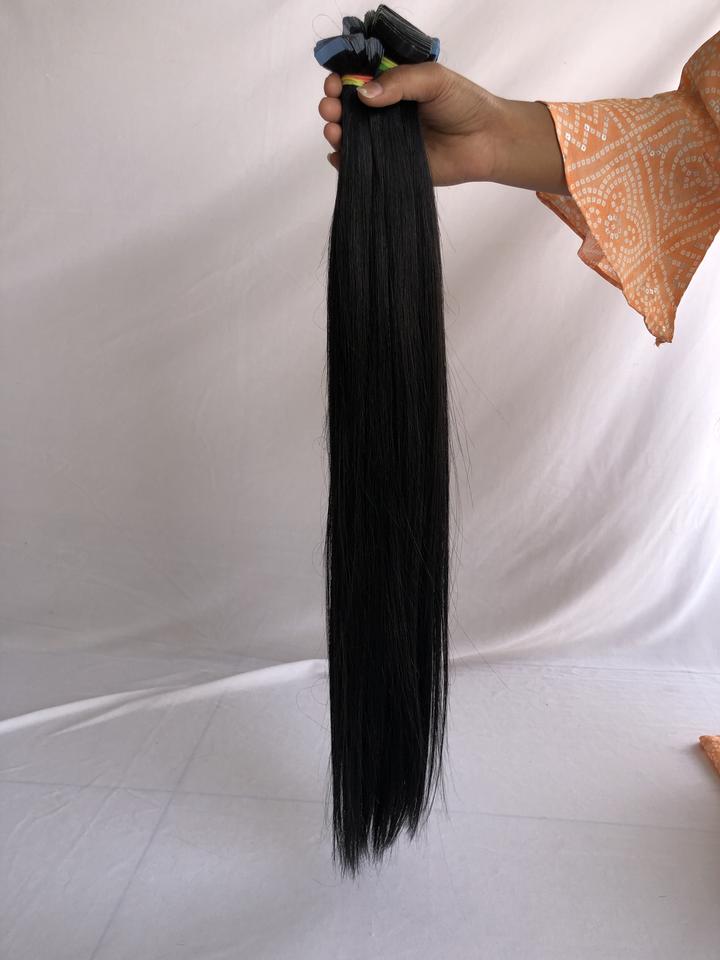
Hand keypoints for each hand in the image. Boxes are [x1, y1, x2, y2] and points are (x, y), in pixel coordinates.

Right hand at [318, 62, 568, 194]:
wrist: (487, 142)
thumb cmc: (465, 105)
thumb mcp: (433, 79)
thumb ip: (399, 82)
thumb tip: (363, 93)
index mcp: (393, 83)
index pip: (357, 75)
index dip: (341, 76)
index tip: (335, 81)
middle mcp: (385, 110)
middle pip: (346, 105)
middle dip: (332, 104)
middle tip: (332, 106)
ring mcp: (385, 138)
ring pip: (349, 134)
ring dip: (335, 130)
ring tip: (335, 129)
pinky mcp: (389, 164)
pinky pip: (360, 163)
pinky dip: (344, 161)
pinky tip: (339, 156)